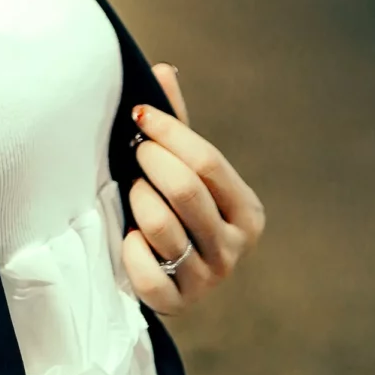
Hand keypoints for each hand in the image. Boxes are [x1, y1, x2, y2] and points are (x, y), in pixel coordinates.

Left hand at [122, 64, 265, 317]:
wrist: (167, 277)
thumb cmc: (174, 209)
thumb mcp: (182, 168)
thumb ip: (175, 126)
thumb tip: (162, 70)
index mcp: (247, 212)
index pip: (208, 162)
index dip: (169, 132)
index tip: (138, 114)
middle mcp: (234, 248)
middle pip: (186, 191)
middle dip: (151, 163)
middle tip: (135, 152)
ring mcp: (208, 280)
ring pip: (161, 227)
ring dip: (137, 200)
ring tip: (132, 192)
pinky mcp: (177, 304)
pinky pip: (146, 273)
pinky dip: (129, 250)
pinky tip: (127, 237)